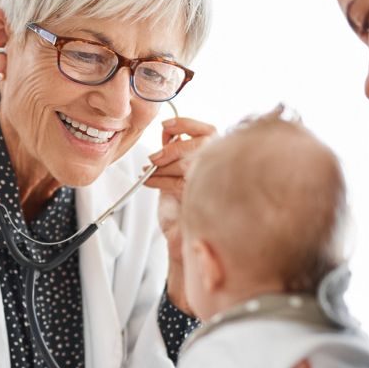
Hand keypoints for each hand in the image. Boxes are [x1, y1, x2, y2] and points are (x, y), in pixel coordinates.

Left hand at [146, 117, 215, 311]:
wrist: (181, 243)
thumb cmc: (182, 211)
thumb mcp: (175, 172)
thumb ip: (174, 151)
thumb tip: (167, 130)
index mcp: (216, 159)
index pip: (208, 130)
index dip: (187, 124)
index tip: (167, 126)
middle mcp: (220, 169)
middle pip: (202, 141)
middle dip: (173, 147)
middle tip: (154, 158)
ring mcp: (214, 184)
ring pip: (191, 160)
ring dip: (164, 165)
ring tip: (149, 172)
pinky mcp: (202, 199)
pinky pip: (178, 180)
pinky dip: (158, 179)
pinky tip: (149, 182)